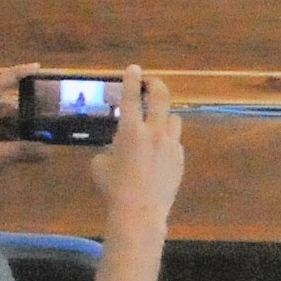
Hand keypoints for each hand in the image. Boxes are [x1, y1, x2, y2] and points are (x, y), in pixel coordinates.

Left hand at [0, 61, 43, 196]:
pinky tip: (18, 150)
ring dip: (15, 130)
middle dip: (22, 115)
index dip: (18, 74)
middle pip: (3, 106)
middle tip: (42, 123)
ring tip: (32, 141)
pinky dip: (6, 138)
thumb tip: (48, 152)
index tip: (37, 68)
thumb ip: (23, 151)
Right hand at [92, 67, 186, 225]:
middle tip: (151, 83)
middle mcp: (154, 132)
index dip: (132, 79)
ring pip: (174, 118)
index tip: (134, 68)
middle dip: (156, 85)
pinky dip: (168, 142)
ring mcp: (170, 145)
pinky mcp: (180, 159)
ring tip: (157, 123)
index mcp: (130, 130)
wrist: (140, 212)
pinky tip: (160, 154)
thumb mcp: (100, 165)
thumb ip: (109, 149)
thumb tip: (115, 148)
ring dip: (165, 117)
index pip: (131, 96)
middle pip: (161, 97)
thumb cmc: (114, 188)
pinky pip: (175, 142)